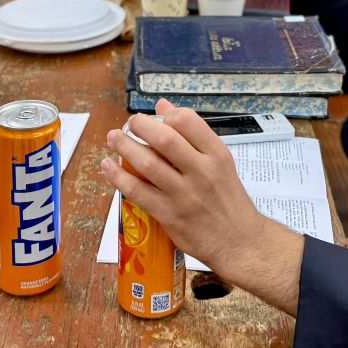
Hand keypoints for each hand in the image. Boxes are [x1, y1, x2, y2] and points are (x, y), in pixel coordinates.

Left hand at [100, 101, 269, 272]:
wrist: (238, 241)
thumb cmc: (228, 200)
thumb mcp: (220, 162)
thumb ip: (193, 134)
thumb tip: (164, 106)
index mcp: (217, 155)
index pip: (188, 121)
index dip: (167, 114)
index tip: (156, 116)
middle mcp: (202, 172)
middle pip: (165, 140)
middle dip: (141, 126)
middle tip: (130, 123)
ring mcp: (184, 195)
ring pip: (148, 164)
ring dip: (125, 147)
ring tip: (113, 138)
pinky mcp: (169, 215)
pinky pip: (138, 192)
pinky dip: (119, 177)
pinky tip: (109, 167)